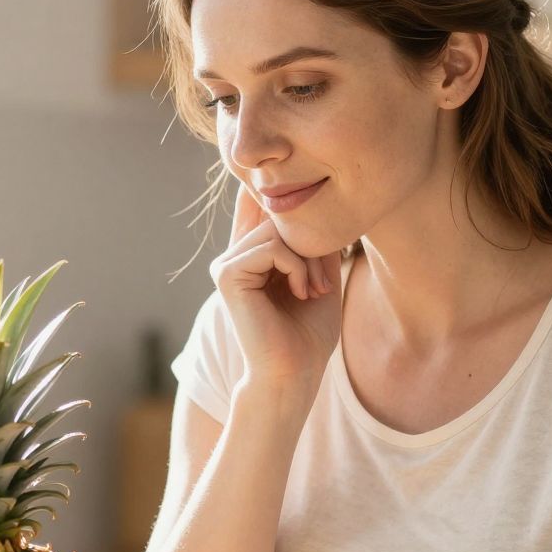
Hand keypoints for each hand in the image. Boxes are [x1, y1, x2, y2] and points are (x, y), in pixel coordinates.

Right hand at [209, 182, 343, 409]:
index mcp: (253, 257)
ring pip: (277, 231)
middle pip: (279, 218)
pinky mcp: (226, 274)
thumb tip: (317, 203)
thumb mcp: (321, 276)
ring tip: (315, 291)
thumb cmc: (309, 334)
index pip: (257, 206)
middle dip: (312, 246)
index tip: (292, 179)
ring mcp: (227, 264)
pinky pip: (270, 248)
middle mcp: (236, 256)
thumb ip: (315, 242)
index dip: (271, 192)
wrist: (294, 372)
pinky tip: (301, 293)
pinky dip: (296, 268)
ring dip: (308, 260)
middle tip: (324, 284)